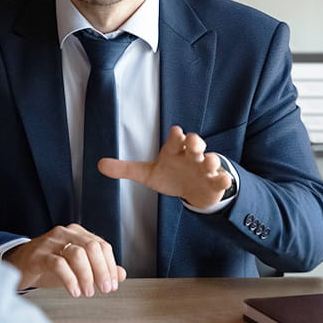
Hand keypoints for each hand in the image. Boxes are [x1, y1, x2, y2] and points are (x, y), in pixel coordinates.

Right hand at [3, 224, 125, 296]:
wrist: (18, 264)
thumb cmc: (50, 265)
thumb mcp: (77, 267)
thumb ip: (100, 268)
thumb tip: (122, 274)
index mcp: (78, 233)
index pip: (102, 245)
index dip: (110, 265)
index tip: (113, 284)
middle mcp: (65, 233)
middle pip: (92, 247)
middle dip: (102, 270)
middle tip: (105, 289)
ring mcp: (51, 242)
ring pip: (77, 254)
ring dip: (86, 276)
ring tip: (88, 292)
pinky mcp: (39, 255)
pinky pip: (59, 264)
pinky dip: (70, 280)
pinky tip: (74, 291)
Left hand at [99, 125, 232, 208]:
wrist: (192, 191)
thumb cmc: (170, 176)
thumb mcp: (147, 174)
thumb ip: (125, 169)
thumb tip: (99, 164)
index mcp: (174, 151)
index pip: (174, 140)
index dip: (175, 136)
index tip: (175, 132)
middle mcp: (191, 156)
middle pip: (194, 144)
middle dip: (194, 141)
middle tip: (192, 141)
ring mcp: (205, 169)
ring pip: (211, 160)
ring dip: (211, 159)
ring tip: (209, 161)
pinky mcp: (215, 182)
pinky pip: (222, 180)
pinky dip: (223, 180)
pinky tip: (223, 180)